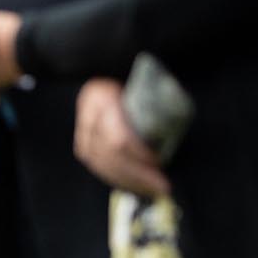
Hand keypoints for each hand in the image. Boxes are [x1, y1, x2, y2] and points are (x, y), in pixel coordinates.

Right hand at [72, 78, 171, 198]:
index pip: (118, 136)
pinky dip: (118, 178)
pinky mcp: (84, 143)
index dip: (139, 153)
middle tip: (162, 186)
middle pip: (108, 154)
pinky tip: (137, 184)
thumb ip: (160, 106)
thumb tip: (175, 135)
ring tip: (153, 189)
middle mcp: (87, 113)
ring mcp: (82, 128)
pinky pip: (98, 167)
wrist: (114, 68)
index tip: (160, 161)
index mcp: (101, 96)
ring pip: (100, 164)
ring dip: (128, 180)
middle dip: (137, 174)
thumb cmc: (141, 82)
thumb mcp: (149, 87)